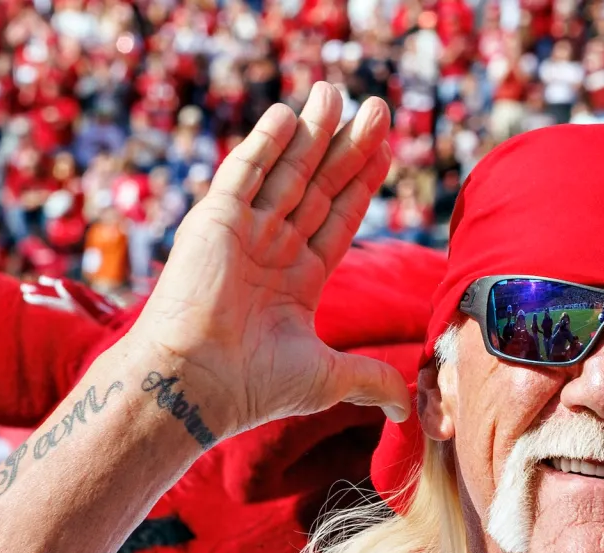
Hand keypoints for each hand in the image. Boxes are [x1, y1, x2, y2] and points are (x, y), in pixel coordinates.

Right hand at [124, 83, 410, 442]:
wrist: (197, 384)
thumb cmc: (252, 387)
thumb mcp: (327, 379)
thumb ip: (370, 379)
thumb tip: (406, 407)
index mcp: (296, 281)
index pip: (337, 219)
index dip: (361, 183)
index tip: (384, 149)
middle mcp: (270, 250)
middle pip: (318, 186)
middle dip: (348, 147)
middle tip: (376, 107)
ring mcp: (242, 233)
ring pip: (287, 171)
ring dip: (313, 132)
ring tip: (338, 93)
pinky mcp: (214, 221)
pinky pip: (244, 172)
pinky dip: (265, 143)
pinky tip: (291, 114)